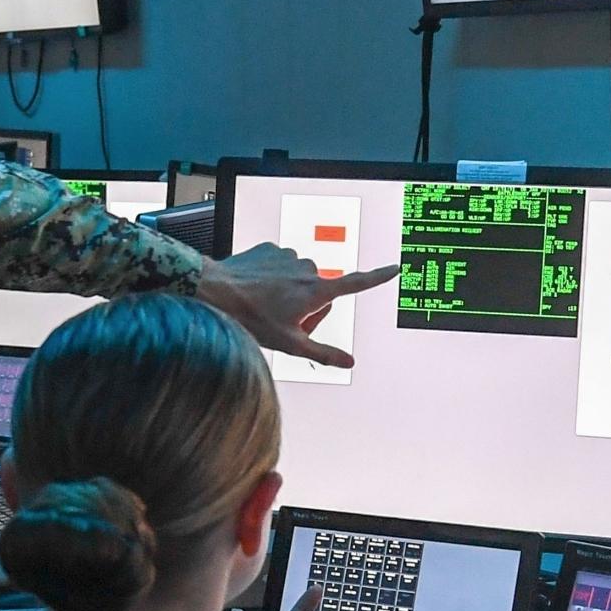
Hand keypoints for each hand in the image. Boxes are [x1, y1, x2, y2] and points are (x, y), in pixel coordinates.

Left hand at [192, 243, 404, 368]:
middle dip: (309, 305)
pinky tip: (256, 288)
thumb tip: (350, 362)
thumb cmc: (251, 319)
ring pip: (299, 278)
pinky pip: (280, 265)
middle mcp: (308, 268)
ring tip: (264, 304)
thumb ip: (323, 353)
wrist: (214, 290)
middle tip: (283, 320)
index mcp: (317, 290)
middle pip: (321, 291)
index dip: (377, 276)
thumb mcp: (289, 343)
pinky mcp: (271, 248)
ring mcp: (289, 256)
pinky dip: (273, 277)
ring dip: (289, 291)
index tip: (395, 267)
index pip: (356, 283)